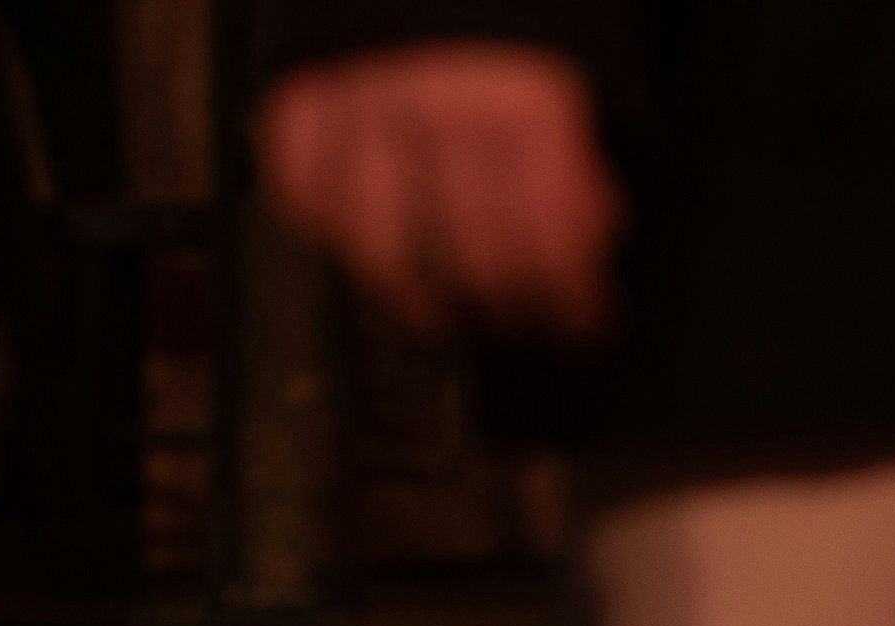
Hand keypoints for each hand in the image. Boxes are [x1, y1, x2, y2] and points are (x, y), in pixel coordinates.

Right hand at [257, 44, 620, 339]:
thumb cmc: (506, 10)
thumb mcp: (569, 71)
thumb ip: (578, 155)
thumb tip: (595, 238)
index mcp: (526, 100)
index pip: (551, 234)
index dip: (570, 295)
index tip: (581, 326)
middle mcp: (441, 104)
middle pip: (474, 248)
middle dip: (505, 304)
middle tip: (518, 322)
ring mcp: (362, 99)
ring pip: (378, 237)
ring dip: (413, 292)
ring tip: (440, 313)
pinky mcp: (299, 88)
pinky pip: (302, 186)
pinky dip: (328, 227)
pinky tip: (362, 245)